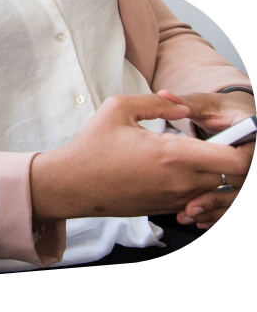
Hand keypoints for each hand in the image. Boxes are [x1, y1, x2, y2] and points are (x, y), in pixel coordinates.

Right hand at [30, 92, 251, 221]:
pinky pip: (197, 198)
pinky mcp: (167, 208)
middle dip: (229, 157)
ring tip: (190, 154)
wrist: (72, 185)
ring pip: (216, 187)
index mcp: (173, 154)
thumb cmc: (92, 147)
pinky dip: (196, 185)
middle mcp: (181, 181)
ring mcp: (176, 198)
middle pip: (232, 176)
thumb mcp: (118, 108)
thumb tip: (184, 107)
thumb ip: (157, 102)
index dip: (243, 145)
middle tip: (212, 140)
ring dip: (212, 172)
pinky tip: (172, 170)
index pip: (236, 160)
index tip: (231, 133)